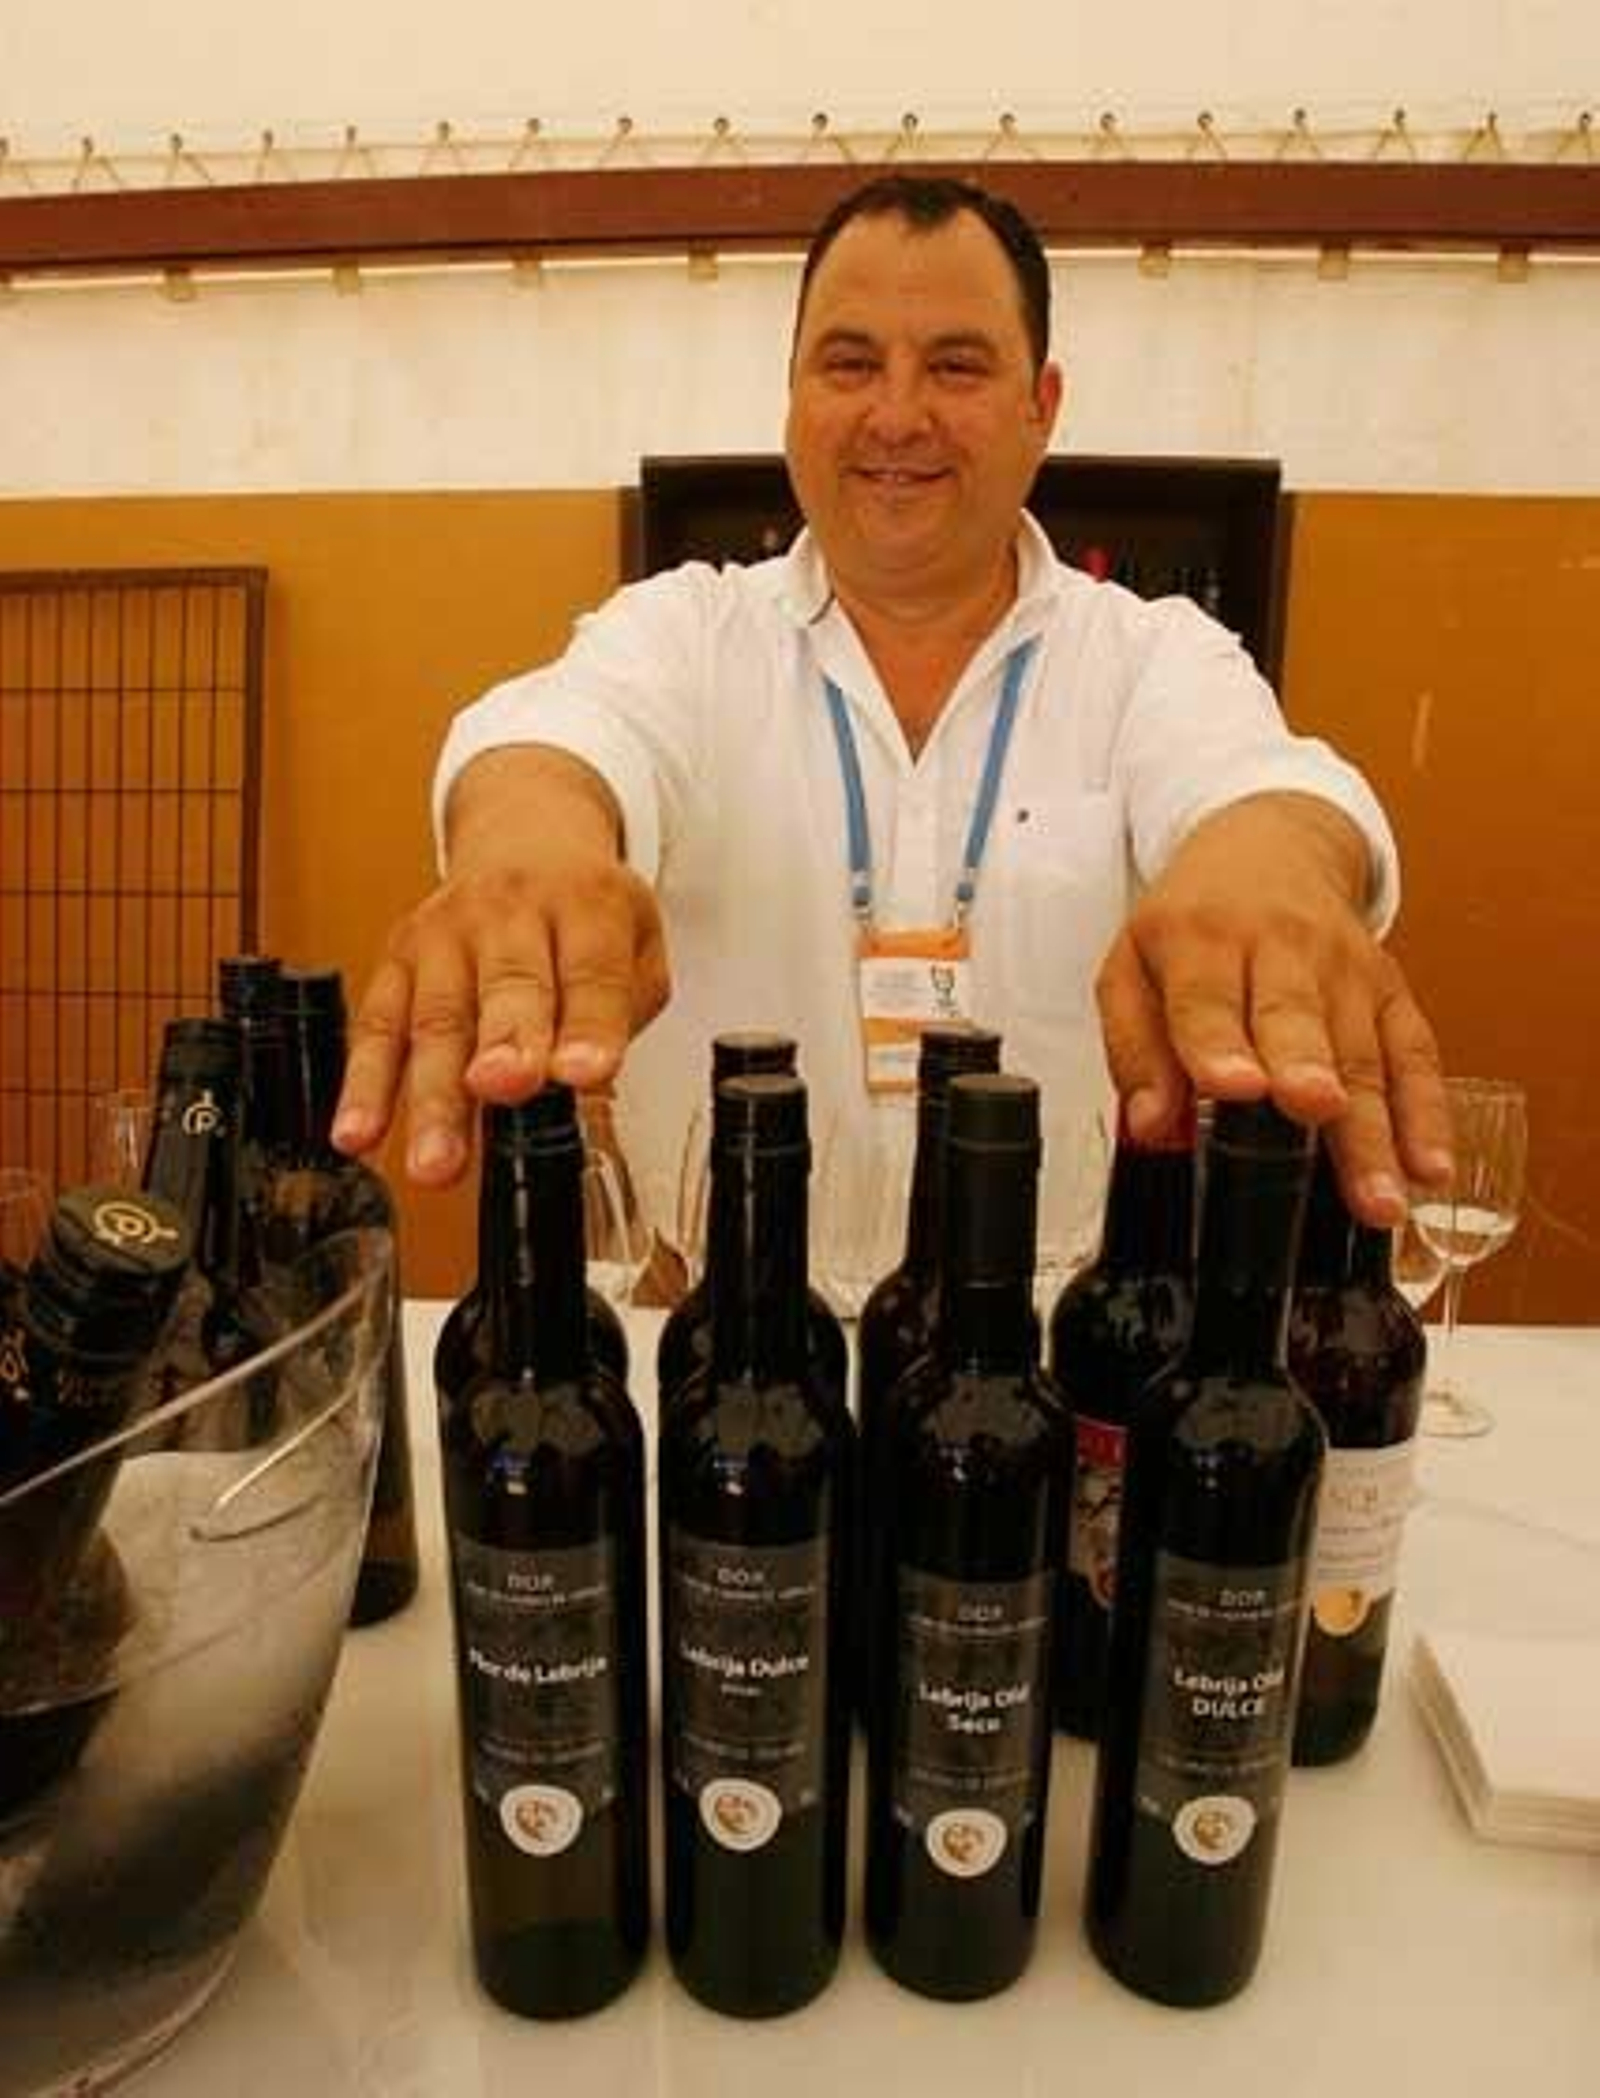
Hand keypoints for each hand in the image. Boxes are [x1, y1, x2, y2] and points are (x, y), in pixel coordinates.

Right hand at [331, 747, 669, 1185]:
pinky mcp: (398, 962)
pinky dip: (364, 1085)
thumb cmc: (581, 909)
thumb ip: (623, 1008)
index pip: (591, 971)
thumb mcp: (635, 941)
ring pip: (437, 1020)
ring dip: (433, 1096)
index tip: (584, 1072)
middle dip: (503, 1044)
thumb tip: (589, 1077)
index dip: (589, 1026)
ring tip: (436, 1159)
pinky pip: (376, 1027)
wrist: (521, 839)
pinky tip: (359, 1132)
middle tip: (505, 1087)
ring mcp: (446, 936)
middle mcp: (509, 914)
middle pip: (506, 987)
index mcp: (584, 904)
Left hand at [1095, 793, 1451, 1225]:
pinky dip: (1428, 1113)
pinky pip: (1415, 1055)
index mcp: (1201, 939)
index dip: (1220, 1043)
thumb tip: (1149, 1127)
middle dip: (1309, 1069)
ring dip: (1375, 1130)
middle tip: (1315, 1110)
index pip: (1208, 997)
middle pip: (1296, 1019)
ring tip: (1379, 1197)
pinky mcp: (1392, 992)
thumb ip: (1134, 1049)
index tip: (1234, 1086)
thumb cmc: (1194, 924)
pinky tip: (1430, 1168)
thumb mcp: (1133, 968)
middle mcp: (1281, 948)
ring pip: (1362, 1053)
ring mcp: (1345, 970)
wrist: (1271, 851)